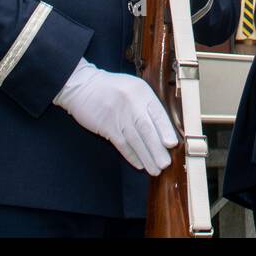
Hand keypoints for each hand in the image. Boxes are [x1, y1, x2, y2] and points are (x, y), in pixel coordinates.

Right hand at [54, 58, 177, 173]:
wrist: (83, 85)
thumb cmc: (113, 88)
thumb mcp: (134, 87)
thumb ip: (147, 103)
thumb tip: (163, 127)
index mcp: (142, 92)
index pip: (157, 113)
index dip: (165, 130)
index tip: (172, 144)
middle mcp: (132, 104)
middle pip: (147, 129)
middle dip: (157, 149)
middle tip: (165, 164)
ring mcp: (118, 116)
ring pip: (135, 140)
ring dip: (146, 156)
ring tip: (155, 169)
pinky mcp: (106, 126)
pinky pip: (121, 144)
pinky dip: (131, 155)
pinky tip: (139, 164)